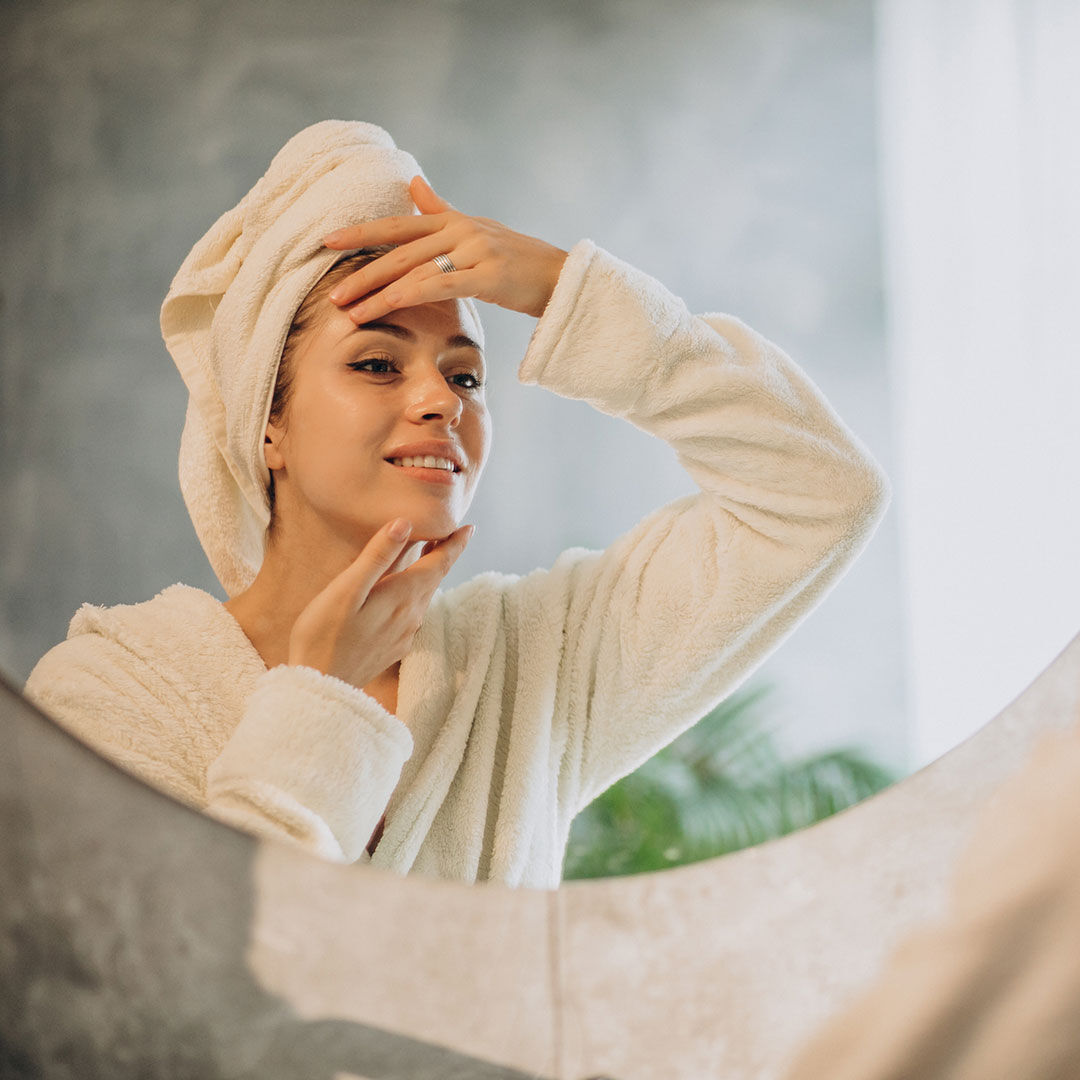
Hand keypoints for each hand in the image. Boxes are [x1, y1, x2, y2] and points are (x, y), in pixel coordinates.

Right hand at [287, 518, 471, 692]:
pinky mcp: (394, 647)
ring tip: (430, 556)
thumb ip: (377, 556)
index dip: (455, 543)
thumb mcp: (347, 589)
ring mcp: (404, 634)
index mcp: (403, 596)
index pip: (439, 563)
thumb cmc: (324, 635)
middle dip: (444, 554)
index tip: (469, 527)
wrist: (322, 688)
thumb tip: (405, 523)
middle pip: (435, 578)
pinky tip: (405, 593)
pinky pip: (414, 613)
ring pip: (426, 596)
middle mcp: (411, 615)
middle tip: (451, 534)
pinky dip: (417, 594)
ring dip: (431, 574)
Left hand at [323, 176, 567, 321]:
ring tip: (351, 312)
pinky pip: (444, 284)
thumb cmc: (516, 259)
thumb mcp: (476, 228)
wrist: (559, 276)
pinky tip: (390, 303)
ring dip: (379, 294)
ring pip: (415, 272)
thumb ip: (441, 210)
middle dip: (361, 274)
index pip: (397, 226)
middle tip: (332, 294)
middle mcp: (459, 229)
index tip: (327, 241)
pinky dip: (413, 293)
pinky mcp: (488, 274)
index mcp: (452, 220)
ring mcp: (475, 250)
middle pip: (399, 252)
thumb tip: (413, 185)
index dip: (361, 233)